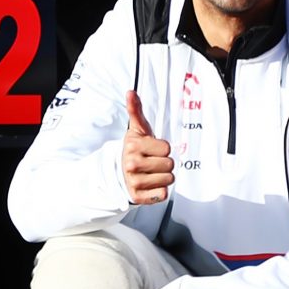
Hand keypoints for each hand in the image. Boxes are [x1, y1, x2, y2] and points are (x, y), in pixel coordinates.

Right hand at [119, 90, 172, 204]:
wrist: (119, 173)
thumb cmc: (135, 149)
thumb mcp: (137, 130)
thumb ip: (135, 110)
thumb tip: (131, 92)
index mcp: (133, 146)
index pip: (167, 149)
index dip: (162, 149)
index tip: (152, 149)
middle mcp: (132, 165)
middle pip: (169, 164)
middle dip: (164, 163)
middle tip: (152, 162)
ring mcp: (134, 182)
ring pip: (168, 179)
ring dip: (163, 177)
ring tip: (151, 174)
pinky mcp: (138, 197)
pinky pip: (163, 194)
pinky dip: (160, 191)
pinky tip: (150, 185)